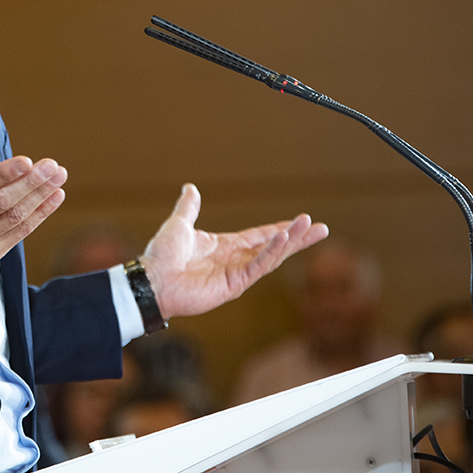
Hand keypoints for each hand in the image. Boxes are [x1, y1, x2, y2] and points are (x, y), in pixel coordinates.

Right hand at [0, 116, 66, 307]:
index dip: (4, 175)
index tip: (27, 162)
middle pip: (4, 202)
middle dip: (32, 183)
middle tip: (52, 165)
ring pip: (16, 217)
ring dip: (40, 196)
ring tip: (59, 176)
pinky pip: (20, 232)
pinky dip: (40, 214)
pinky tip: (53, 197)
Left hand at [139, 183, 327, 319]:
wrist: (151, 280)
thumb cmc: (161, 256)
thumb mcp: (178, 225)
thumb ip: (188, 208)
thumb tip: (190, 188)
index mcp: (224, 247)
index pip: (258, 237)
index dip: (278, 229)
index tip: (299, 221)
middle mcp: (234, 260)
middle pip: (273, 246)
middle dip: (297, 237)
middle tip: (321, 228)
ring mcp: (236, 274)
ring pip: (271, 256)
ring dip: (291, 242)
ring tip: (310, 228)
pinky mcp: (234, 284)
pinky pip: (257, 266)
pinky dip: (271, 252)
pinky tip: (283, 237)